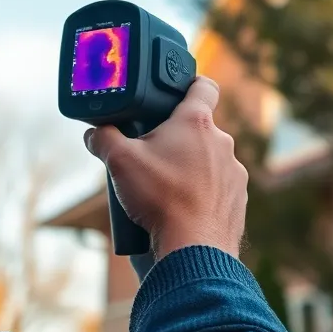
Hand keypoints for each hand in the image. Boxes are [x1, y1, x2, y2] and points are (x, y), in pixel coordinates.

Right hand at [84, 76, 247, 259]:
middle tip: (154, 156)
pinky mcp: (238, 199)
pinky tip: (184, 209)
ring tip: (167, 189)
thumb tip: (94, 133)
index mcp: (196, 123)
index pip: (204, 86)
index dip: (192, 83)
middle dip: (178, 139)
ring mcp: (234, 172)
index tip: (182, 89)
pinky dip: (204, 194)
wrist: (194, 247)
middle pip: (199, 130)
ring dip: (192, 168)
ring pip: (210, 161)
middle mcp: (222, 143)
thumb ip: (104, 138)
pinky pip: (219, 188)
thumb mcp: (120, 162)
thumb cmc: (161, 199)